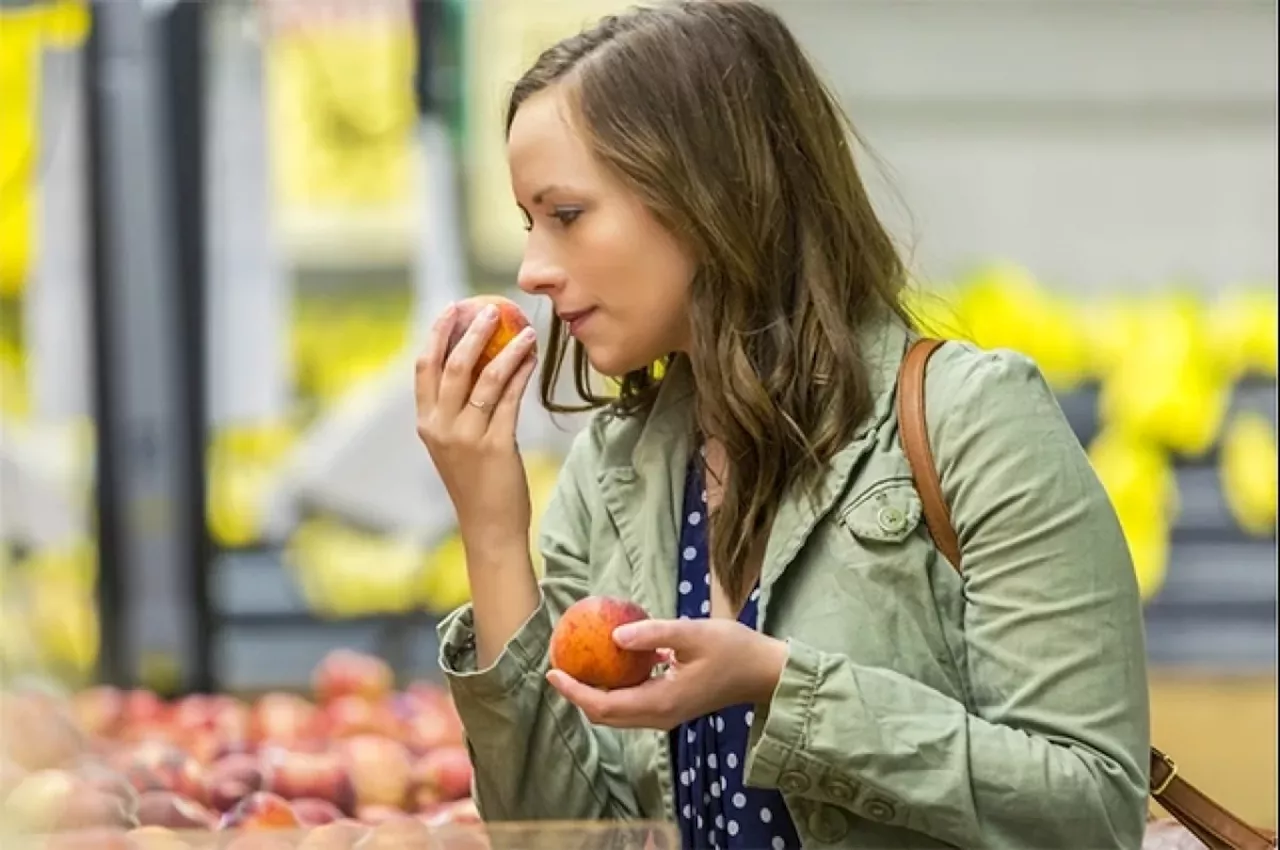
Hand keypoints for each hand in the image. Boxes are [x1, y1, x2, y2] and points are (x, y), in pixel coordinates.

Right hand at [415, 301, 538, 547]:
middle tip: (491, 311)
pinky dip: (522, 372)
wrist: (488, 526)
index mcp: (426, 423)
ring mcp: (467, 437)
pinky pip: (510, 398)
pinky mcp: (496, 445)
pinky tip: (532, 357)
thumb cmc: (476, 482)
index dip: (437, 334)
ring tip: (524, 330)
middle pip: (452, 365)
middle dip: (472, 332)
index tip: (453, 309)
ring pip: (486, 378)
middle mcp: (441, 427)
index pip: (424, 368)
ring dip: (507, 348)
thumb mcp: (454, 443)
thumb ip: (457, 409)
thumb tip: (478, 361)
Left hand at [546, 618, 789, 730]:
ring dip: (595, 693)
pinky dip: (616, 687)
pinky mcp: (674, 706)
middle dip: (578, 694)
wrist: (765, 673)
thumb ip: (653, 634)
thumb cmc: (734, 650)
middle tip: (558, 666)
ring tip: (578, 664)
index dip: (574, 691)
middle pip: (606, 716)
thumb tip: (614, 635)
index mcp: (661, 703)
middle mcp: (660, 716)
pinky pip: (634, 702)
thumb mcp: (692, 634)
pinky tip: (613, 660)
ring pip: (618, 712)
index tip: (552, 671)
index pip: (604, 706)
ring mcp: (668, 715)